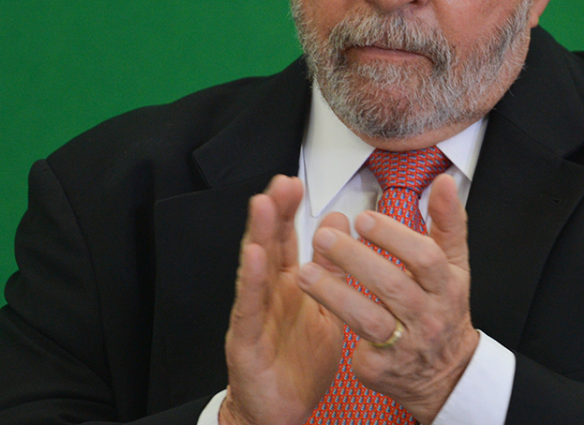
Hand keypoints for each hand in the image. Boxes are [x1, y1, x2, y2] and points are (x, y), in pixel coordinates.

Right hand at [221, 175, 347, 424]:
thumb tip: (338, 223)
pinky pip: (249, 307)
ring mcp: (254, 314)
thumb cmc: (300, 363)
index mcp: (289, 285)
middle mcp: (269, 294)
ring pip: (254, 268)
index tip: (295, 182)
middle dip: (273, 212)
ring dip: (257, 235)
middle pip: (268, 245)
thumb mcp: (326, 309)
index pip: (286, 240)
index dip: (289, 211)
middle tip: (281, 182)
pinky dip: (251, 280)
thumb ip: (331, 269)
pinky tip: (253, 257)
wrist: (282, 412)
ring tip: (262, 204)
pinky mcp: (245, 340)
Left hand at [297, 174, 479, 423]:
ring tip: (303, 272)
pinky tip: (311, 311)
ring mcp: (407, 346)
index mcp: (447, 286)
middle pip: (392, 285)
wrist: (448, 374)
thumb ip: (448, 223)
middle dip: (354, 259)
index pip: (425, 257)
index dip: (393, 236)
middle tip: (322, 237)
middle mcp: (430, 317)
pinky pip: (357, 350)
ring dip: (334, 294)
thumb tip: (444, 182)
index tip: (363, 218)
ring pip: (368, 319)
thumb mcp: (454, 266)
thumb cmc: (444, 308)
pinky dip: (337, 330)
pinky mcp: (384, 371)